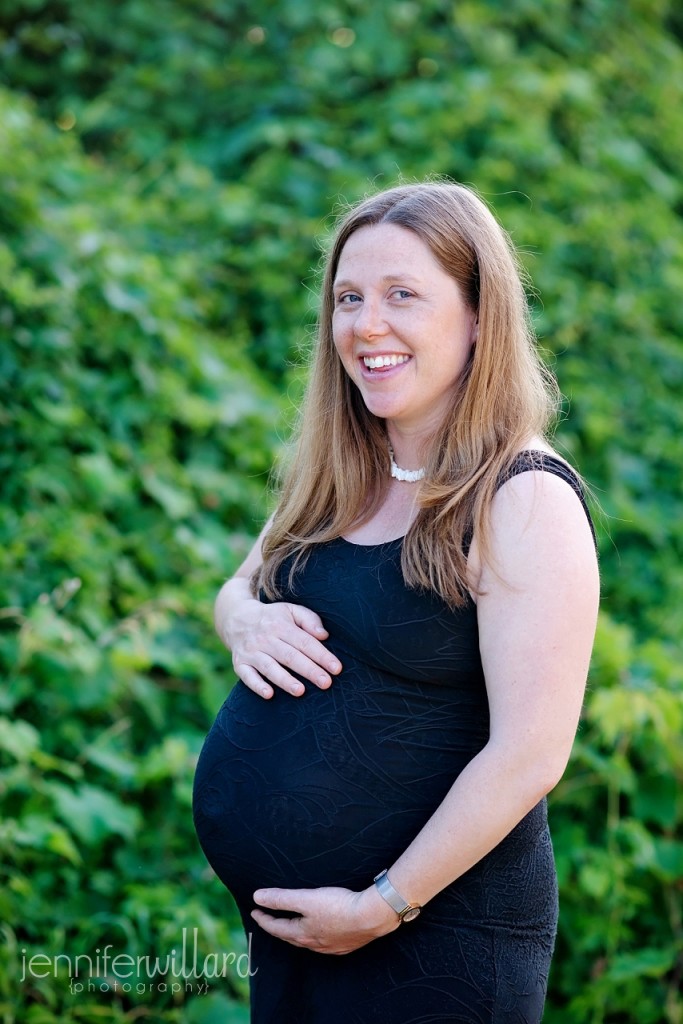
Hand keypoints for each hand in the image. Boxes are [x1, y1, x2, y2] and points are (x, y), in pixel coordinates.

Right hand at [216, 581, 341, 698]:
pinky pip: (247, 676)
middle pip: (290, 656)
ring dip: (284, 680)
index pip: (305, 642)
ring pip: (269, 667)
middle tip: (326, 683)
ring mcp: (251, 652)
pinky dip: (257, 685)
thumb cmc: (272, 618)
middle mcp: (265, 638)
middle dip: (309, 670)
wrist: (236, 617)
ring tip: (300, 691)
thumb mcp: (290, 610)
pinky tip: (269, 694)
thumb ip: (309, 619)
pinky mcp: (240, 663)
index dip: (321, 655)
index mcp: (281, 625)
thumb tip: (324, 635)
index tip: (336, 668)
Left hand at [251, 884, 399, 954]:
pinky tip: (321, 933)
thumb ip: (281, 898)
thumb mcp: (306, 898)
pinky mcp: (346, 944)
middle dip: (278, 928)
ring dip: (296, 933)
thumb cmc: (338, 906)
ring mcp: (331, 946)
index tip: (254, 911)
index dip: (264, 919)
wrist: (372, 916)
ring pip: (308, 941)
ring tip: (292, 926)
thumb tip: (257, 897)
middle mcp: (315, 944)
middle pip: (290, 936)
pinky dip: (316, 936)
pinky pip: (325, 942)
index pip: (277, 927)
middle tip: (268, 920)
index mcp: (302, 933)